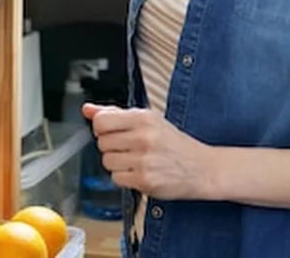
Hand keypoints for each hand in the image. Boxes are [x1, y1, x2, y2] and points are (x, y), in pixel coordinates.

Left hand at [84, 103, 213, 200]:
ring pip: (107, 161)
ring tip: (135, 160)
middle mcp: (143, 137)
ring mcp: (144, 160)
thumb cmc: (174, 144)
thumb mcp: (149, 120)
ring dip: (117, 163)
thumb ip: (115, 113)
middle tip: (129, 148)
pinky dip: (124, 178)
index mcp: (143, 118)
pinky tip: (139, 172)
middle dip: (111, 146)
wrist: (202, 168)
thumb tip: (88, 109)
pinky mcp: (144, 180)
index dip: (102, 129)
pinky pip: (116, 178)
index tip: (112, 132)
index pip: (101, 122)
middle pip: (102, 143)